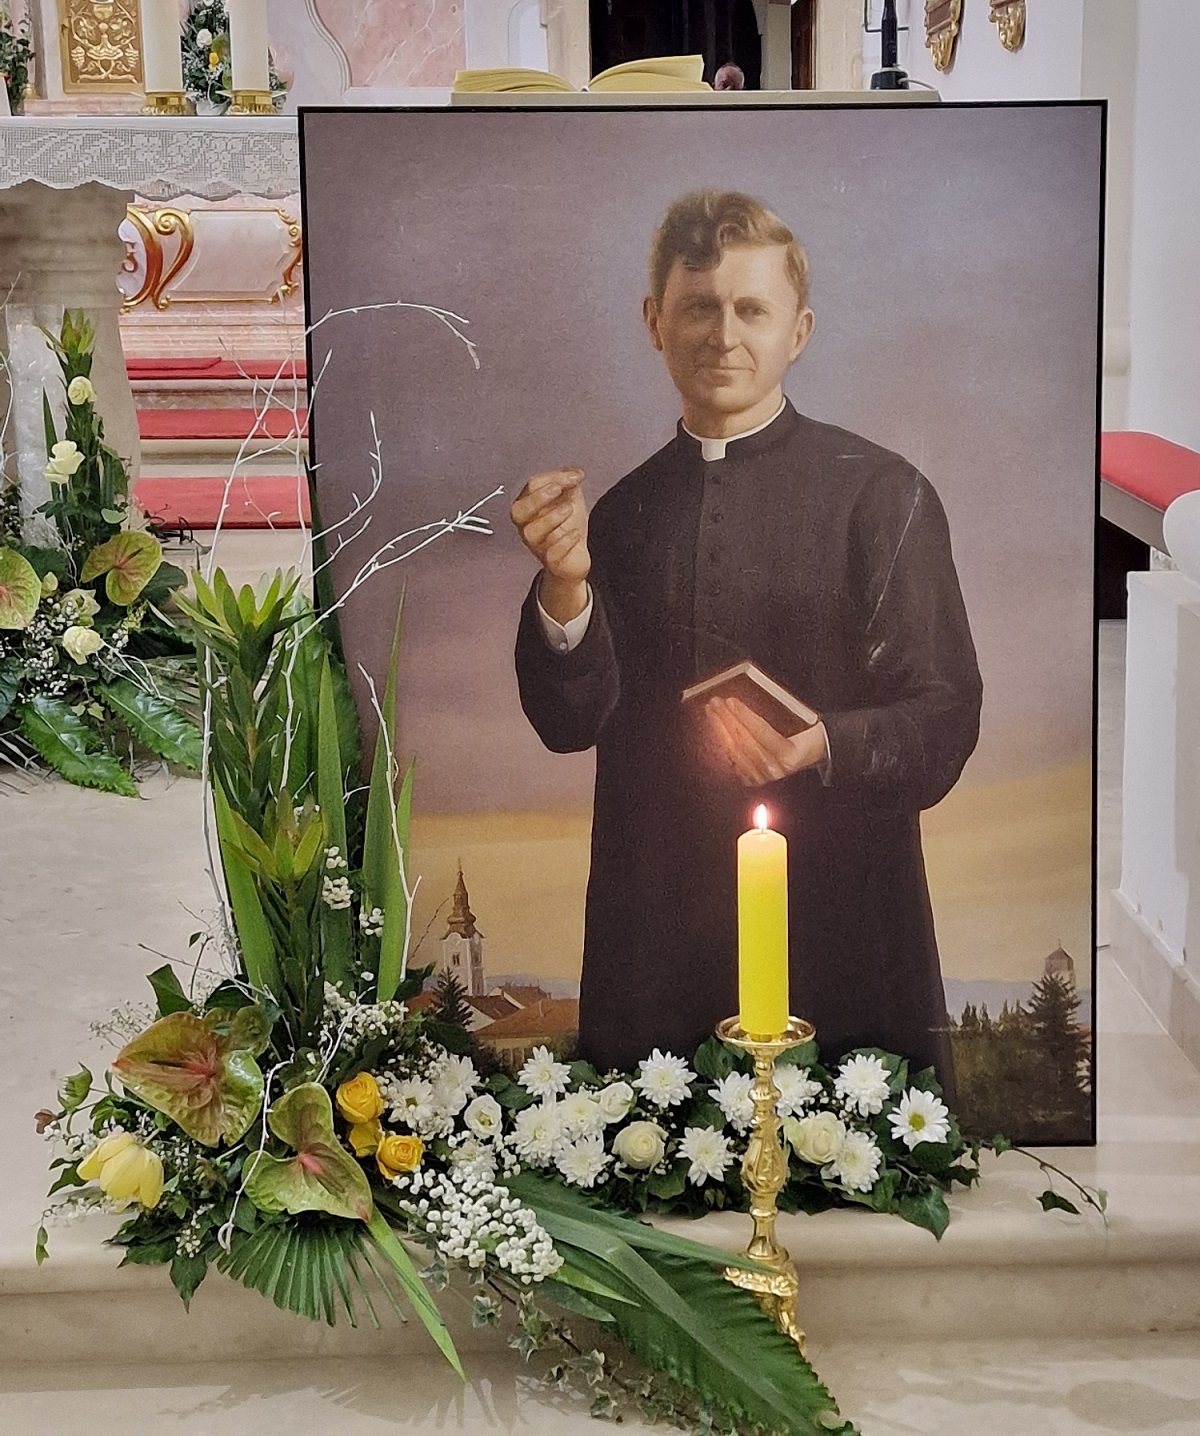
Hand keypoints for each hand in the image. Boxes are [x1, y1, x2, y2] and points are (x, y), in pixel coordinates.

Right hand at [510, 467, 589, 622]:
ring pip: (532, 532)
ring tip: (569, 509)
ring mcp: (537, 545)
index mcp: (529, 507)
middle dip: (538, 498)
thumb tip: (573, 471)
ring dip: (550, 517)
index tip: (575, 476)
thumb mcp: (570, 499)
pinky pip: (551, 553)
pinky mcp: (551, 562)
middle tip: (558, 489)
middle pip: (519, 511)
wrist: (576, 558)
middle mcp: (527, 526)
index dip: (552, 478)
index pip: (531, 487)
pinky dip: (564, 541)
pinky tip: (575, 533)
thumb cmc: (568, 527)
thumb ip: (569, 482)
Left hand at [706, 697, 828, 786]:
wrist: (811, 754)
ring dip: (720, 729)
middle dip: (727, 720)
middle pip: (744, 742)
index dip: (745, 716)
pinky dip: (722, 743)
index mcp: (789, 754)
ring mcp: (762, 777)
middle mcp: (775, 768)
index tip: (731, 702)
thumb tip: (747, 704)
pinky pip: (731, 760)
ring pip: (734, 751)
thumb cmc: (805, 734)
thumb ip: (780, 714)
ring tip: (712, 712)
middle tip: (716, 703)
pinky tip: (716, 729)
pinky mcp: (751, 780)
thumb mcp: (801, 721)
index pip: (762, 732)